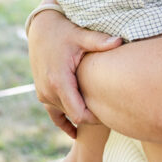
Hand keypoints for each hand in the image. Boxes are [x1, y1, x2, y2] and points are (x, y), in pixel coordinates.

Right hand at [28, 9, 121, 136]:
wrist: (41, 28)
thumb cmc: (63, 31)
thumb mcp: (81, 35)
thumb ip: (100, 42)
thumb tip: (120, 41)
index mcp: (59, 82)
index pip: (79, 114)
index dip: (95, 118)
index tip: (112, 114)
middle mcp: (48, 91)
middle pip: (74, 115)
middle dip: (92, 116)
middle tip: (112, 114)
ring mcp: (43, 93)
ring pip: (66, 114)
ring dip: (81, 114)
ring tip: (102, 114)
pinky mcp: (42, 92)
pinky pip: (53, 114)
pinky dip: (64, 122)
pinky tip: (76, 133)